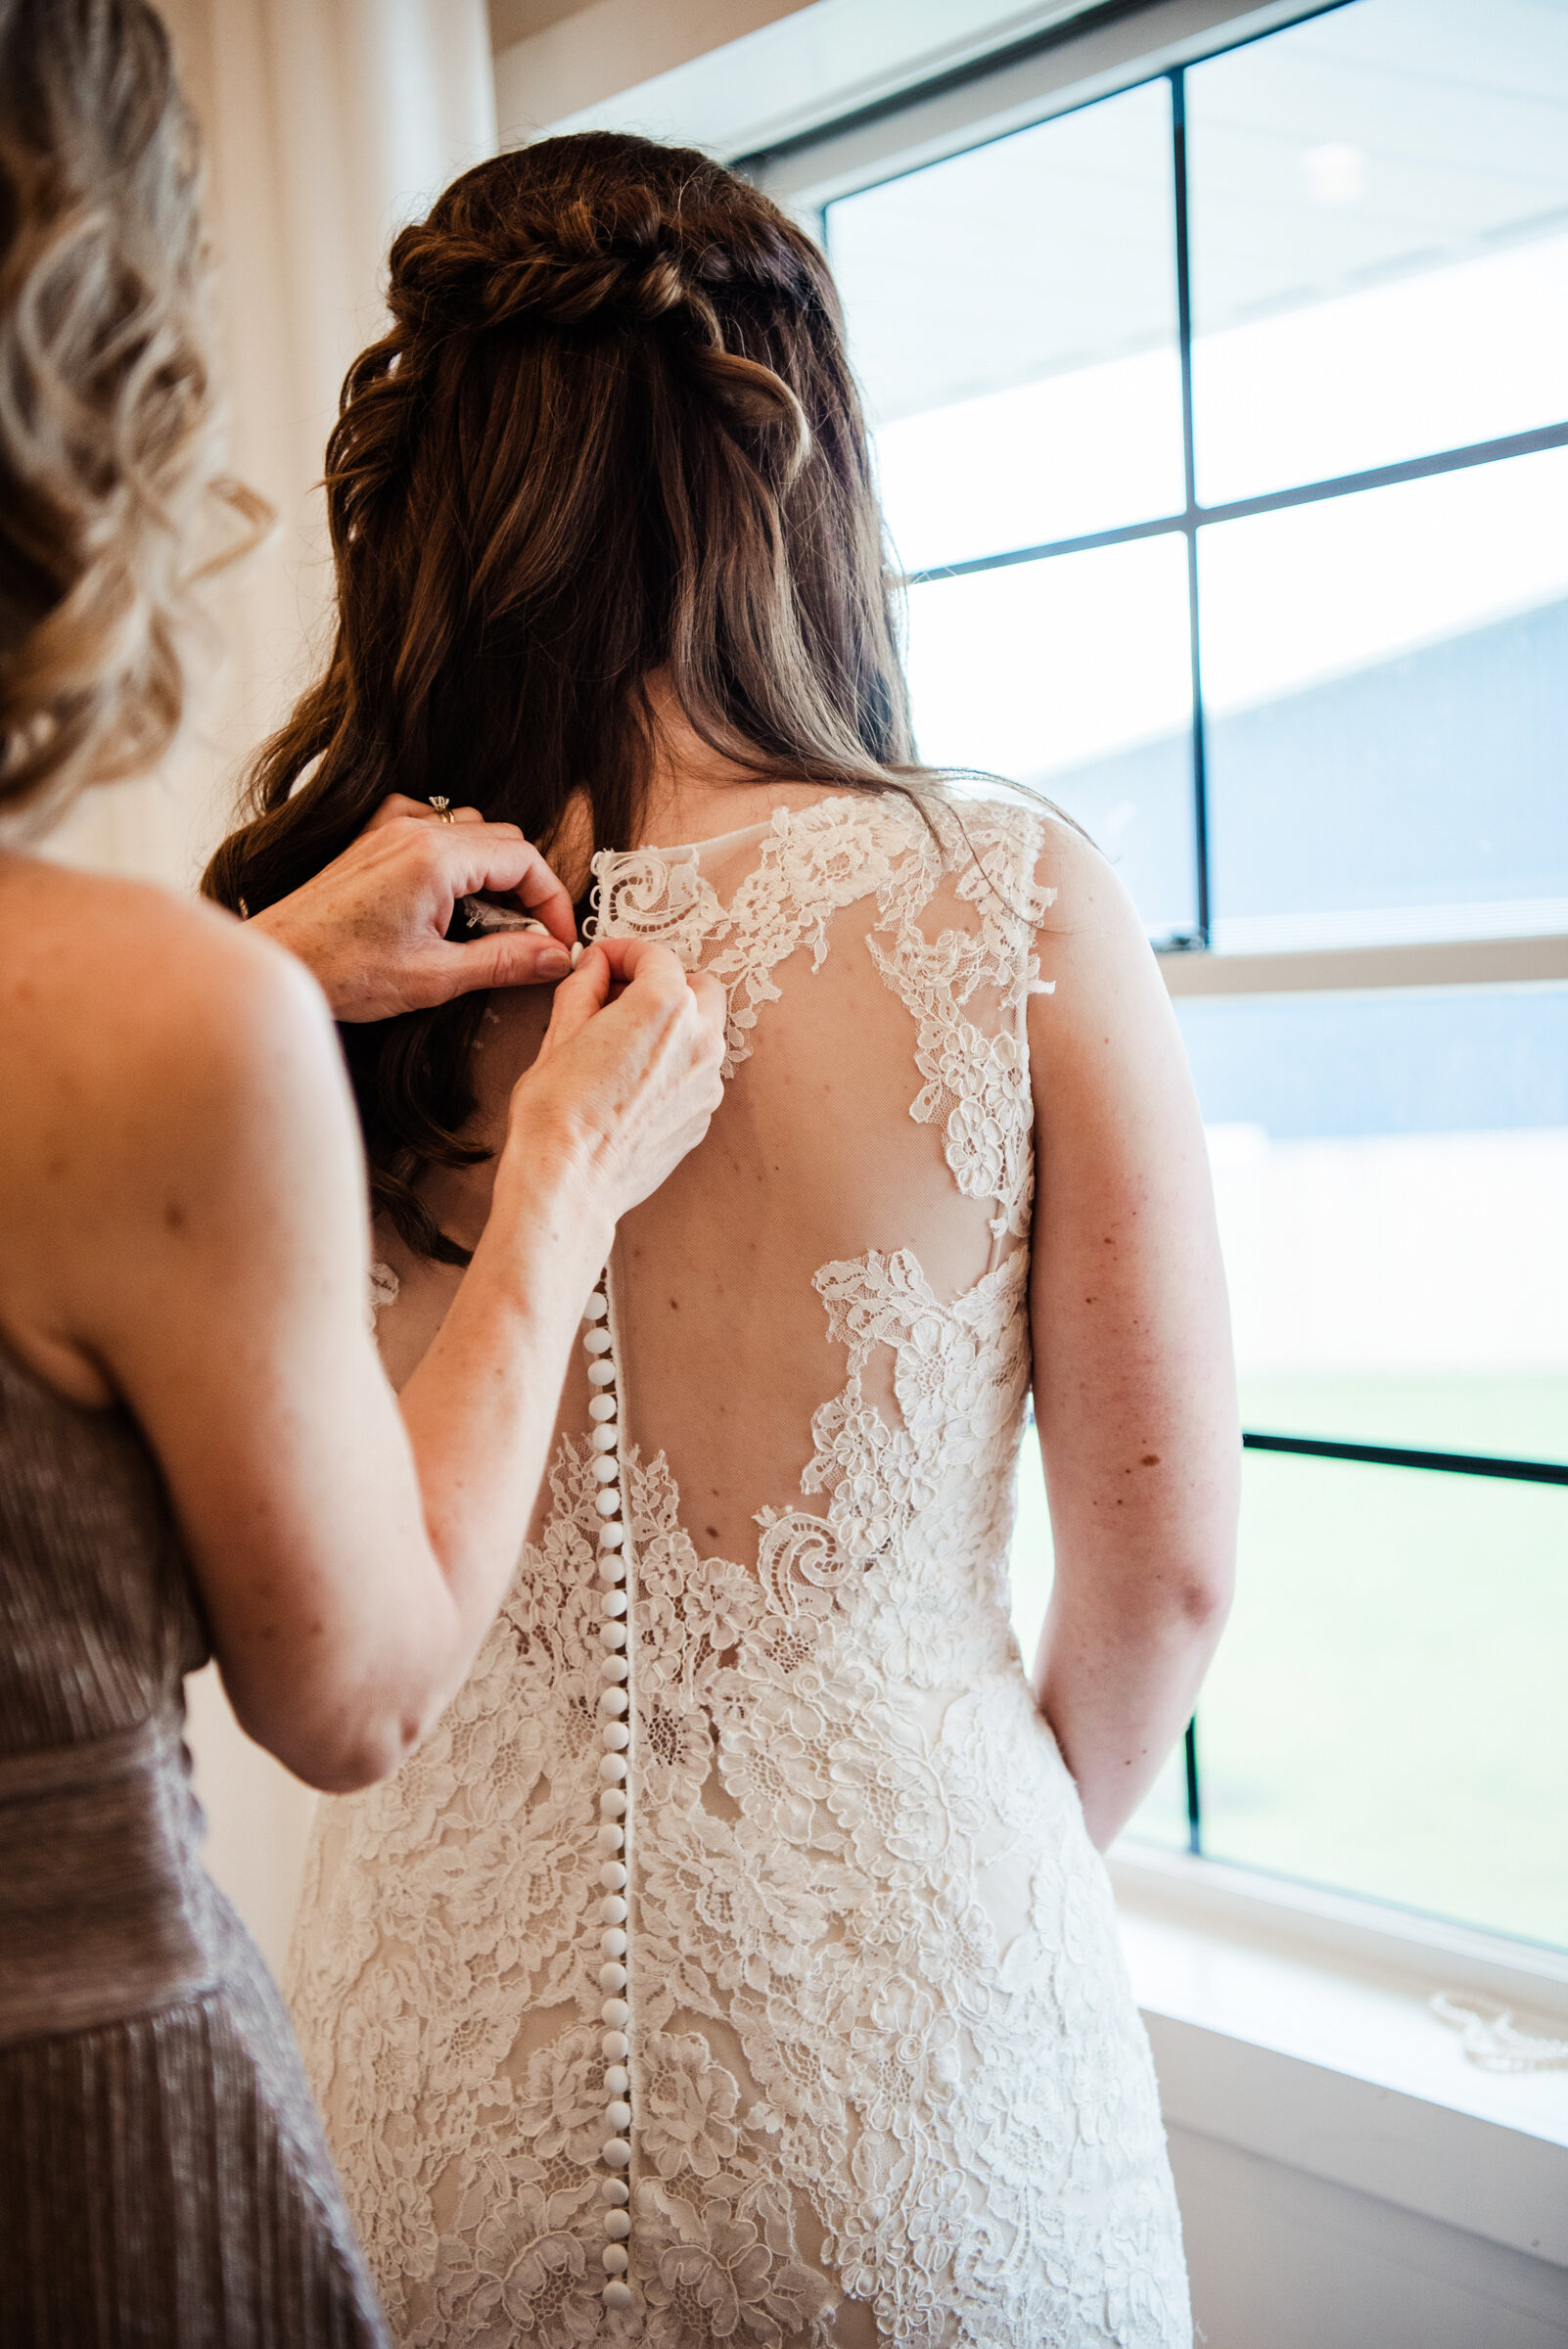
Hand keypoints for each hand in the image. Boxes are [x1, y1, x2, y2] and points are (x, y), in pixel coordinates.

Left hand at [248, 795, 577, 1021]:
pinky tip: (447, 891)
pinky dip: (454, 852)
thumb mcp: (435, 976)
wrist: (279, 962)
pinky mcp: (373, 842)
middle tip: (529, 939)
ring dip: (493, 873)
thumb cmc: (341, 970)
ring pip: (472, 831)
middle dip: (528, 889)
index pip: (525, 860)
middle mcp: (415, 831)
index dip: (553, 902)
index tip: (557, 940)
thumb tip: (553, 957)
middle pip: (504, 841)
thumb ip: (503, 961)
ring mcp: (391, 831)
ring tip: (488, 924)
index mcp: (435, 859)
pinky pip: (431, 825)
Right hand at [498, 939, 726, 1230]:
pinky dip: (673, 1067)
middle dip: (661, 984)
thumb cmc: (558, 1114)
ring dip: (671, 1027)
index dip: (623, 953)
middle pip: (697, 989)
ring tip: (622, 1044)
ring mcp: (706, 1082)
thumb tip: (594, 969)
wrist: (569, 1182)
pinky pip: (695, 1074)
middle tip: (618, 997)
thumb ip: (584, 989)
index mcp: (664, 1007)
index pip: (655, 956)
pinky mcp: (702, 1116)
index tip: (603, 962)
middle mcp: (698, 1040)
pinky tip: (633, 1083)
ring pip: (702, 1033)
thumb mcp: (559, 1034)